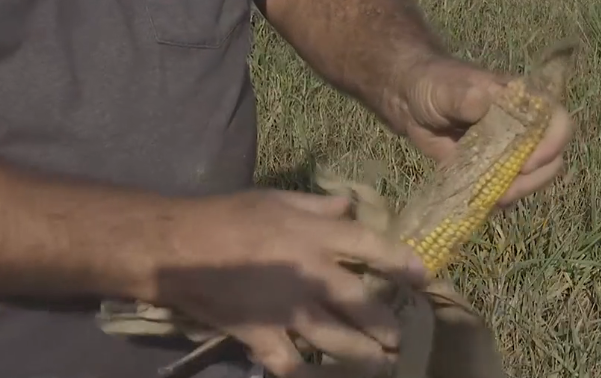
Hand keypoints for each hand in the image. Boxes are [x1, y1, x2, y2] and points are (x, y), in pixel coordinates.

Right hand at [154, 190, 426, 377]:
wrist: (178, 249)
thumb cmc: (227, 217)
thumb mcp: (275, 199)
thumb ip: (317, 205)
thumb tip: (350, 206)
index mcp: (316, 236)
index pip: (373, 248)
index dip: (403, 263)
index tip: (422, 277)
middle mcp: (312, 275)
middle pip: (364, 305)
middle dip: (387, 325)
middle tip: (396, 337)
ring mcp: (289, 311)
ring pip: (339, 342)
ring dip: (364, 356)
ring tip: (380, 363)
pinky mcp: (264, 336)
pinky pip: (293, 366)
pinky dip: (308, 376)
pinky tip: (319, 377)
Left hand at [393, 58, 574, 206]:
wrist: (411, 102)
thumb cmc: (434, 85)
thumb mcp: (446, 88)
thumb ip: (463, 96)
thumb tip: (481, 102)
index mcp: (520, 101)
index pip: (556, 121)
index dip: (551, 144)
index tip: (527, 163)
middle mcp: (523, 126)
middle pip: (551, 156)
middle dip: (535, 177)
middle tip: (507, 190)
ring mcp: (509, 149)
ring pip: (533, 176)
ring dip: (519, 191)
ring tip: (495, 198)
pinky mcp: (492, 167)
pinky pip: (508, 186)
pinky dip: (501, 198)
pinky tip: (485, 201)